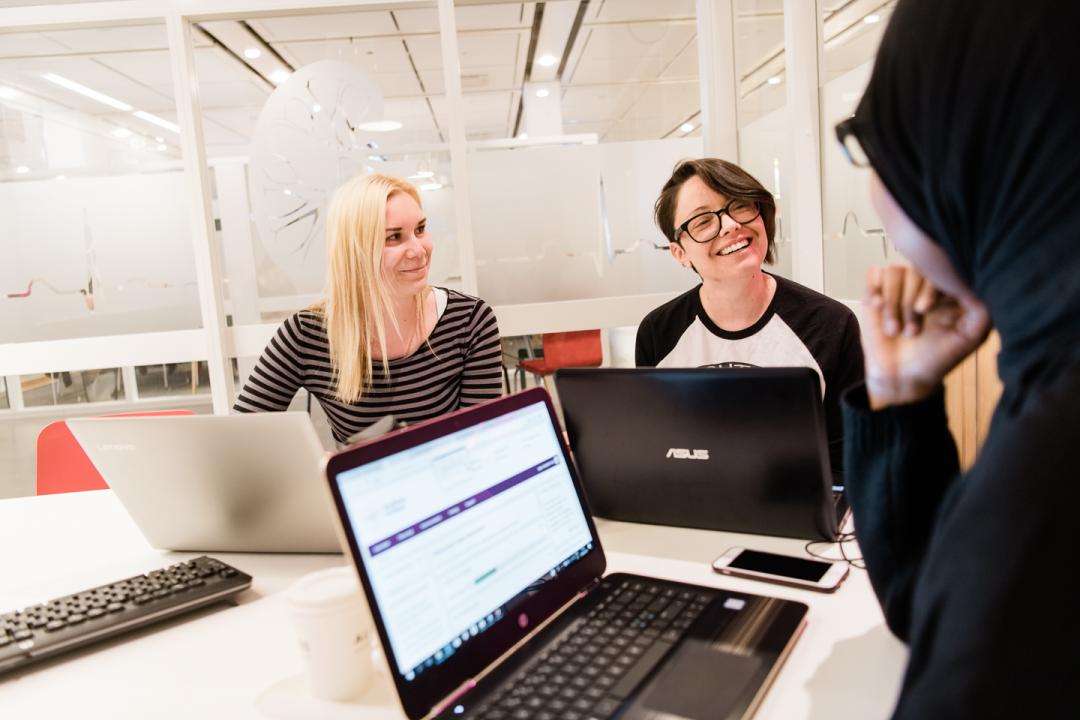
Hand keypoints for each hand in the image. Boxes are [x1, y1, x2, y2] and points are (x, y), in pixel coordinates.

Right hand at [862, 265, 990, 409]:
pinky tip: (878, 309)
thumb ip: (980, 311)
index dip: (931, 286)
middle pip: (915, 268)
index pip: (942, 266)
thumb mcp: (968, 338)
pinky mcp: (876, 292)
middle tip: (911, 332)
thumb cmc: (937, 358)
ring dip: (893, 304)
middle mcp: (924, 284)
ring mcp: (900, 287)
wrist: (902, 377)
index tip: (925, 309)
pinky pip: (874, 274)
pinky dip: (875, 290)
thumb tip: (974, 285)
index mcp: (948, 290)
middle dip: (909, 302)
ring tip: (894, 331)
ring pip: (894, 271)